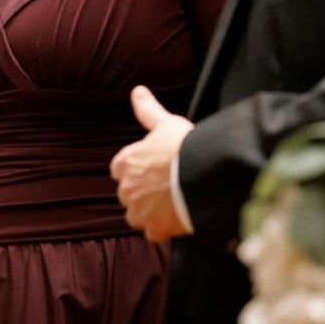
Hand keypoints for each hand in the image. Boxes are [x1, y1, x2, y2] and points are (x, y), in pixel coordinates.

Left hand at [110, 85, 193, 241]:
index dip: (136, 169)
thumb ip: (148, 110)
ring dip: (150, 212)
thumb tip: (137, 91)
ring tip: (171, 204)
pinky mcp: (154, 229)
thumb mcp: (166, 123)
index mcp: (125, 163)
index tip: (152, 169)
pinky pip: (152, 232)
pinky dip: (162, 228)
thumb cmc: (185, 147)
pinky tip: (177, 219)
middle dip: (143, 192)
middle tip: (166, 186)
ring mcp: (139, 211)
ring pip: (137, 215)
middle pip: (128, 194)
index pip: (120, 169)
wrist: (204, 176)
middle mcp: (126, 188)